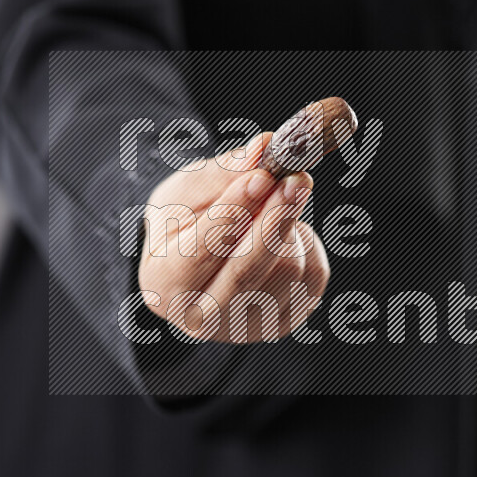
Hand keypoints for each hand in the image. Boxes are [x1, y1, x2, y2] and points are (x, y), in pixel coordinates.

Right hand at [138, 132, 329, 342]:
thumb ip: (224, 170)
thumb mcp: (190, 187)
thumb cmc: (186, 218)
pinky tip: (282, 236)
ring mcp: (244, 327)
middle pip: (248, 270)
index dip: (235, 211)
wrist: (198, 257)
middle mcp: (200, 317)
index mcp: (163, 282)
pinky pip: (313, 277)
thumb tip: (263, 148)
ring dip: (288, 227)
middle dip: (276, 218)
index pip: (202, 249)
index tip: (262, 175)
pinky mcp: (282, 323)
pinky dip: (305, 245)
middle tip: (297, 178)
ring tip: (270, 210)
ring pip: (288, 269)